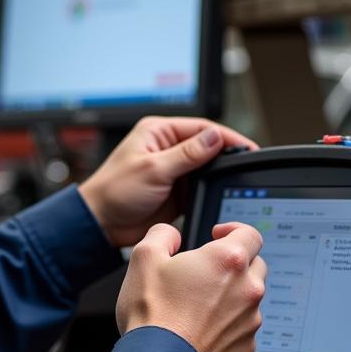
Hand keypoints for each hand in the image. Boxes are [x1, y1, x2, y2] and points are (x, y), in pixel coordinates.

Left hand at [78, 116, 256, 247]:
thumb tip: (216, 138)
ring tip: (237, 180)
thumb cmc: (114, 191)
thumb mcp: (153, 169)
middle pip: (207, 146)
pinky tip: (220, 193)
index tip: (248, 147)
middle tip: (247, 166)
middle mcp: (167, 147)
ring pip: (206, 168)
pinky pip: (200, 186)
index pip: (201, 128)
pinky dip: (210, 189)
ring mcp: (173, 170)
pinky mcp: (176, 190)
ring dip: (218, 174)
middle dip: (225, 156)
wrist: (102, 223)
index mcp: (158, 132)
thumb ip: (187, 154)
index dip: (226, 137)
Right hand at [115, 221, 265, 351]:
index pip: (250, 233)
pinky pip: (242, 330)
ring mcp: (250, 322)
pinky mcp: (246, 349)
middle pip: (255, 265)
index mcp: (227, 261)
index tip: (217, 235)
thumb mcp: (143, 258)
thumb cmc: (153, 315)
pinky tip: (200, 331)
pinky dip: (227, 326)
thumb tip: (169, 234)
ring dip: (230, 297)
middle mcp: (247, 289)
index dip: (233, 229)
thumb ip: (161, 235)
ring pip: (249, 300)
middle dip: (235, 264)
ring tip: (197, 306)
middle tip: (207, 271)